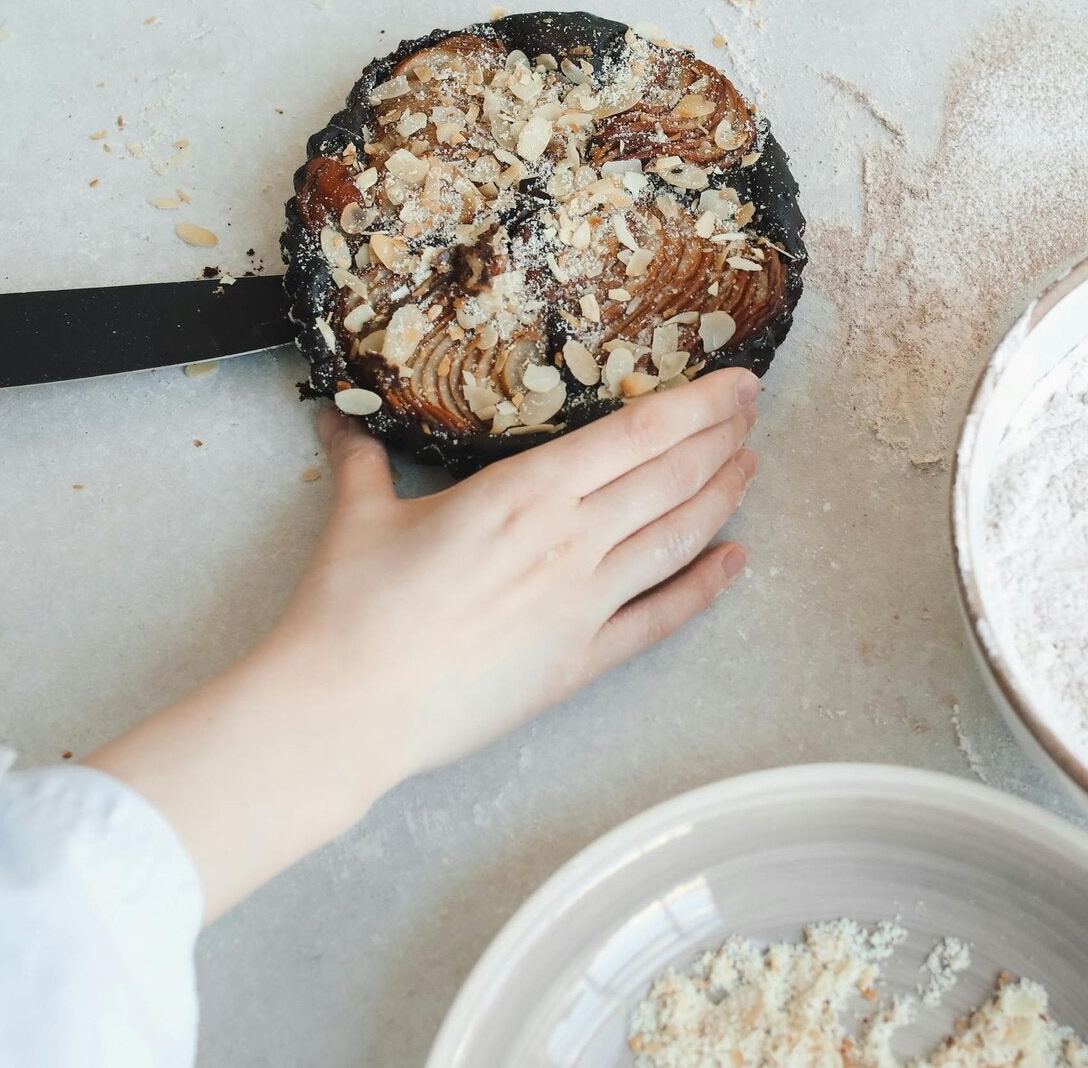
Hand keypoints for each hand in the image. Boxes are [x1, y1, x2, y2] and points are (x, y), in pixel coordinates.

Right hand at [88, 368, 760, 919]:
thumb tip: (335, 420)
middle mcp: (571, 539)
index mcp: (526, 491)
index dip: (696, 405)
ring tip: (751, 465)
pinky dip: (705, 588)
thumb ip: (361, 461)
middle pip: (670, 478)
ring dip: (722, 498)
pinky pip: (661, 618)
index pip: (635, 434)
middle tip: (753, 410)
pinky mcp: (582, 661)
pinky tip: (736, 562)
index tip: (736, 382)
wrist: (351, 704)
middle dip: (720, 439)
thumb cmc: (351, 605)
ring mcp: (584, 603)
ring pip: (677, 539)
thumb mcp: (358, 515)